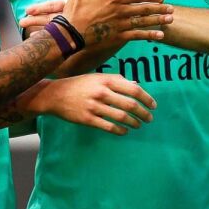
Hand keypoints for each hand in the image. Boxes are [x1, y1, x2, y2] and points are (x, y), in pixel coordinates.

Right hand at [36, 74, 156, 134]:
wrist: (55, 95)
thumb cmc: (79, 85)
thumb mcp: (97, 77)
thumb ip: (117, 80)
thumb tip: (136, 86)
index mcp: (106, 80)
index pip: (133, 90)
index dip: (147, 98)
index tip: (153, 106)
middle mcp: (101, 92)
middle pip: (130, 104)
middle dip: (143, 113)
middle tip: (149, 118)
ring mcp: (94, 107)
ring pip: (121, 117)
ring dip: (134, 123)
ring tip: (138, 125)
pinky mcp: (88, 119)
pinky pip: (109, 127)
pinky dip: (120, 131)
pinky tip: (125, 131)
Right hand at [62, 0, 172, 46]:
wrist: (69, 32)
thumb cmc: (75, 10)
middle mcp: (120, 10)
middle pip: (144, 8)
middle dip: (159, 8)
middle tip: (172, 8)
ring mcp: (120, 24)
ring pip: (143, 22)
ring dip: (158, 20)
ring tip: (170, 19)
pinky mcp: (117, 37)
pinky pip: (137, 35)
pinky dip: (149, 35)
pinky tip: (160, 35)